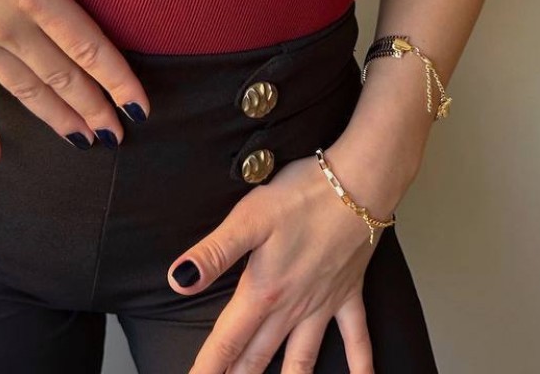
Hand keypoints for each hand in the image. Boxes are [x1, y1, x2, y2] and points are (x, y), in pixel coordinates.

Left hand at [166, 142, 397, 373]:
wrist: (357, 185)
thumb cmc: (301, 195)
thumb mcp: (248, 218)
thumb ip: (214, 253)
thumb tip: (178, 280)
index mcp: (263, 291)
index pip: (227, 341)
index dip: (208, 368)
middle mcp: (292, 307)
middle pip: (258, 357)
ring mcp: (323, 304)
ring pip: (301, 358)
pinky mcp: (348, 292)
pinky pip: (356, 338)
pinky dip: (361, 364)